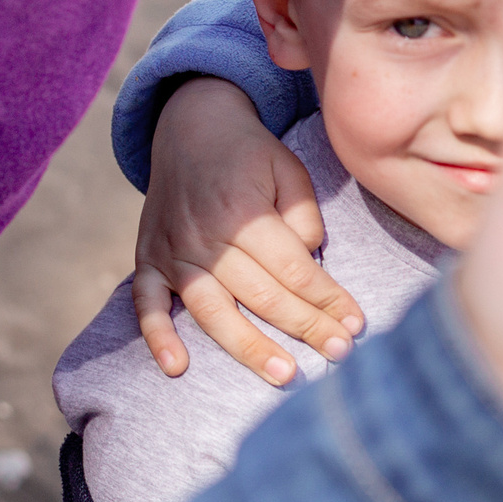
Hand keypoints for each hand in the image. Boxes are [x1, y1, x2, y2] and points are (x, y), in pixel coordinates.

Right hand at [133, 77, 365, 383]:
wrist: (188, 124)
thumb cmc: (249, 153)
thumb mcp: (289, 170)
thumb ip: (305, 219)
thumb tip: (310, 268)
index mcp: (242, 210)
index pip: (294, 269)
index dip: (328, 300)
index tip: (357, 325)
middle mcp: (203, 233)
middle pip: (261, 294)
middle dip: (306, 327)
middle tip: (342, 356)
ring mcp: (172, 249)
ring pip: (210, 308)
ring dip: (249, 347)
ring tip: (285, 377)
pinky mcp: (148, 256)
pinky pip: (145, 301)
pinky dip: (156, 335)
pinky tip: (177, 367)